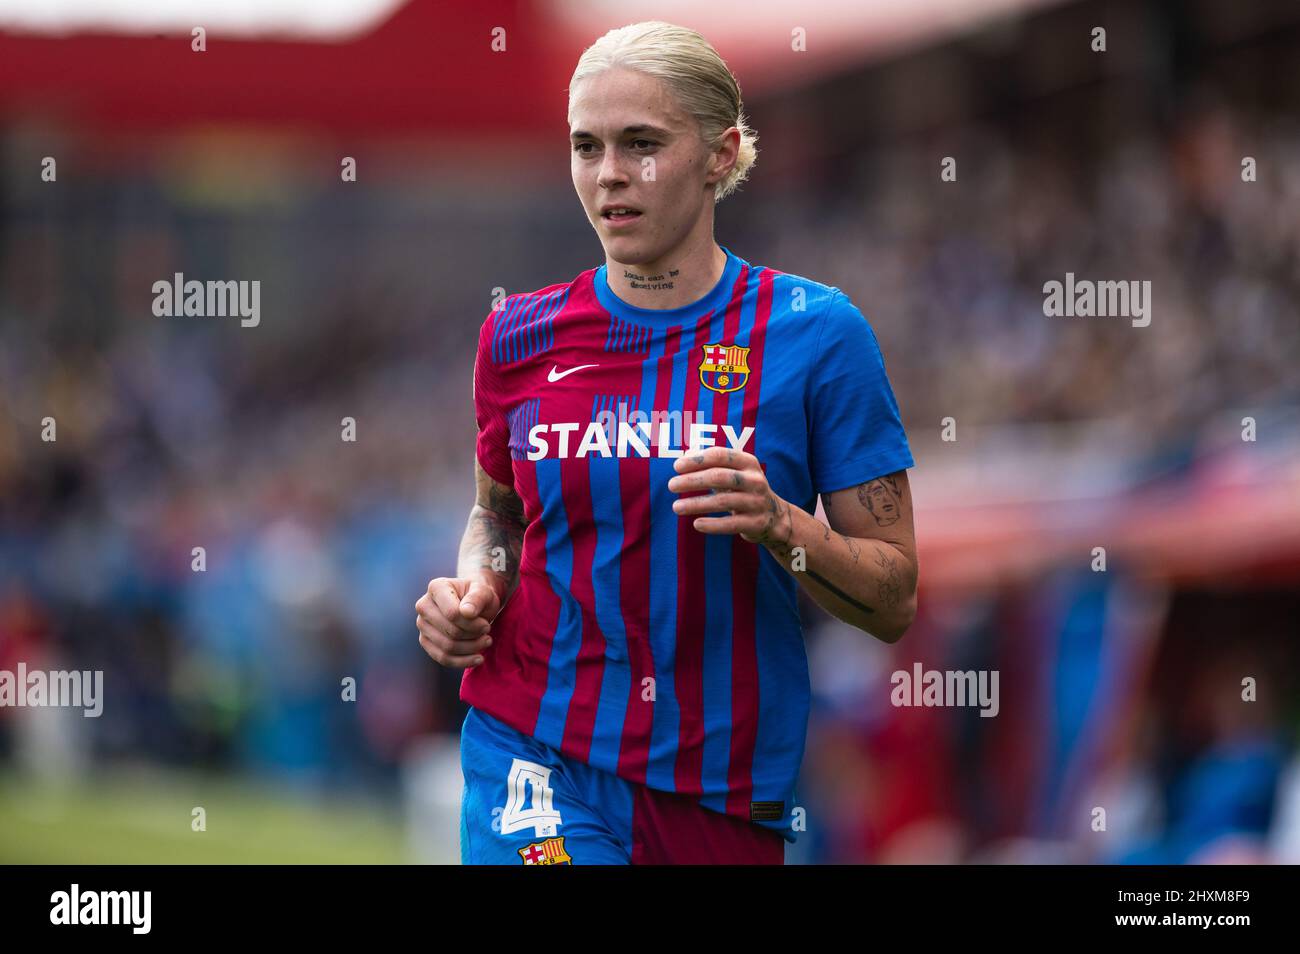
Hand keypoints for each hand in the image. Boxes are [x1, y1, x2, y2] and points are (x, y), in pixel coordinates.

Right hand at [414, 577, 500, 668]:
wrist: (474, 605)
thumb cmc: (479, 596)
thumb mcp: (484, 592)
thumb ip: (477, 598)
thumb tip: (467, 612)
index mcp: (436, 588)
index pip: (452, 614)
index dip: (472, 624)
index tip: (486, 624)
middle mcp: (424, 606)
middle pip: (450, 632)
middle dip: (473, 636)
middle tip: (488, 632)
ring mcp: (422, 625)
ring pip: (447, 647)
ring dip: (471, 649)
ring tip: (486, 642)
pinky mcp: (426, 641)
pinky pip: (442, 658)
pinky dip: (462, 662)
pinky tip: (478, 659)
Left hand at [667, 446, 791, 545]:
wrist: (774, 516)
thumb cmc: (744, 489)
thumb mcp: (734, 471)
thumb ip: (711, 463)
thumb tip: (686, 455)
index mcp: (748, 462)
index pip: (720, 456)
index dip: (697, 460)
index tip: (677, 466)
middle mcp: (754, 480)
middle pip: (719, 477)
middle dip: (693, 480)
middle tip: (671, 485)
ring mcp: (757, 502)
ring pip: (723, 501)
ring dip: (696, 504)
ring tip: (676, 506)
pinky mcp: (756, 523)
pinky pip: (731, 524)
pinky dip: (712, 525)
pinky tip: (696, 524)